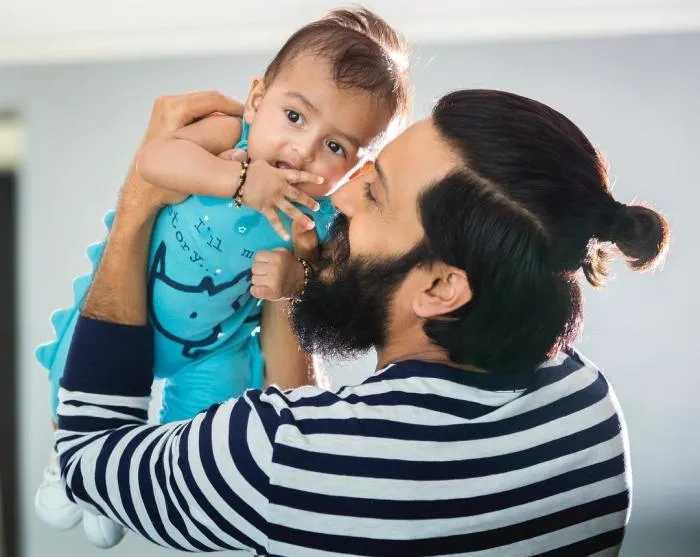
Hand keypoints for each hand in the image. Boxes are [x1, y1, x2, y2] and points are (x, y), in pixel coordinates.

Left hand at [122, 91, 243, 212]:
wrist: (141, 191)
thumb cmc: (163, 183)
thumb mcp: (194, 171)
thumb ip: (219, 161)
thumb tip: (242, 154)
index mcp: (173, 111)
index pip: (214, 100)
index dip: (237, 109)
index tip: (252, 121)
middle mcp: (168, 104)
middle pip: (211, 101)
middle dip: (231, 113)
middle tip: (248, 129)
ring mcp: (166, 108)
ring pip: (205, 106)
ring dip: (222, 117)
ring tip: (237, 133)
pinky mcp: (167, 116)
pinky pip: (197, 112)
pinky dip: (211, 121)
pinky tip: (220, 136)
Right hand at [242, 159, 323, 240]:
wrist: (237, 179)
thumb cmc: (248, 169)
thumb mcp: (264, 163)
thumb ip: (274, 168)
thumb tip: (277, 167)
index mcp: (281, 176)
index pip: (299, 176)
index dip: (311, 177)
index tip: (322, 180)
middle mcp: (280, 188)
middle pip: (298, 196)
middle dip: (309, 202)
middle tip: (317, 207)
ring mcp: (273, 199)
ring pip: (290, 210)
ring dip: (301, 218)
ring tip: (311, 225)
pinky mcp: (265, 208)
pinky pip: (274, 221)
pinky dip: (280, 230)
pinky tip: (286, 237)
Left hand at [250, 249, 303, 300]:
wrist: (303, 281)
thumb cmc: (290, 266)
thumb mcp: (284, 253)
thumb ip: (271, 252)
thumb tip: (256, 257)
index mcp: (278, 257)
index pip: (257, 256)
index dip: (260, 260)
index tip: (266, 264)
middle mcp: (276, 268)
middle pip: (254, 268)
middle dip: (259, 271)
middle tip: (267, 274)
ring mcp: (274, 282)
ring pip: (254, 279)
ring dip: (259, 281)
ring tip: (268, 281)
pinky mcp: (273, 293)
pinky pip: (255, 291)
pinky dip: (256, 290)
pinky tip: (262, 289)